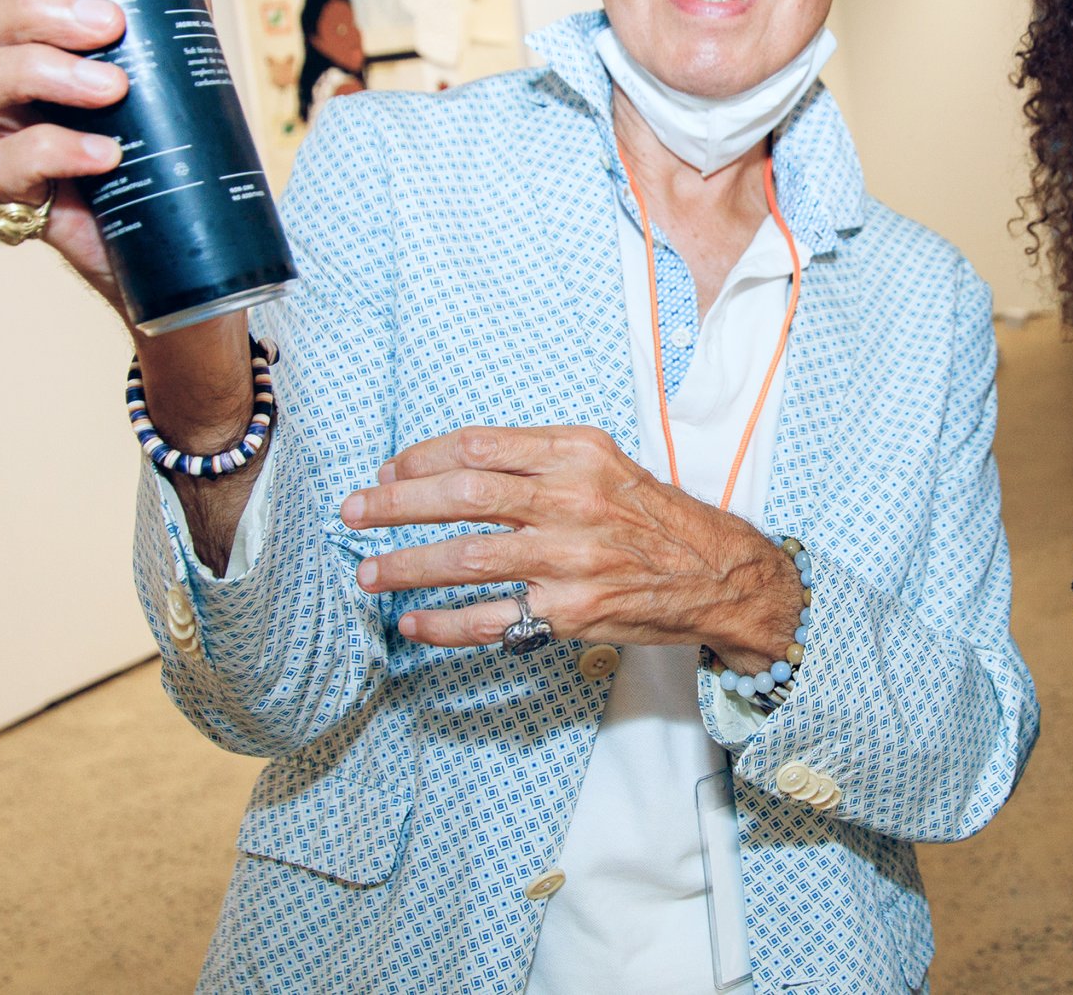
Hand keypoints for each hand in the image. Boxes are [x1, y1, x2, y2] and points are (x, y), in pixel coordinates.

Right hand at [0, 0, 207, 300]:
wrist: (168, 228)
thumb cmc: (152, 132)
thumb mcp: (165, 64)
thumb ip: (168, 10)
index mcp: (17, 35)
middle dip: (34, 12)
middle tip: (106, 23)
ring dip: (40, 72)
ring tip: (111, 87)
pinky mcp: (11, 191)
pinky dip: (53, 151)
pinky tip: (105, 152)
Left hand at [342, 425, 802, 667]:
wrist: (719, 575)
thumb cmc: (653, 518)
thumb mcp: (604, 465)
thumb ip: (538, 460)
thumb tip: (454, 466)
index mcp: (576, 454)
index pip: (479, 446)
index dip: (422, 459)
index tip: (390, 471)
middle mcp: (571, 501)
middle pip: (462, 496)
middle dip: (394, 504)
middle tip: (353, 513)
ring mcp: (571, 559)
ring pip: (467, 559)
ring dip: (405, 565)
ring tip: (368, 573)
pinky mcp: (572, 611)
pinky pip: (494, 619)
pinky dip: (444, 624)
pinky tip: (414, 624)